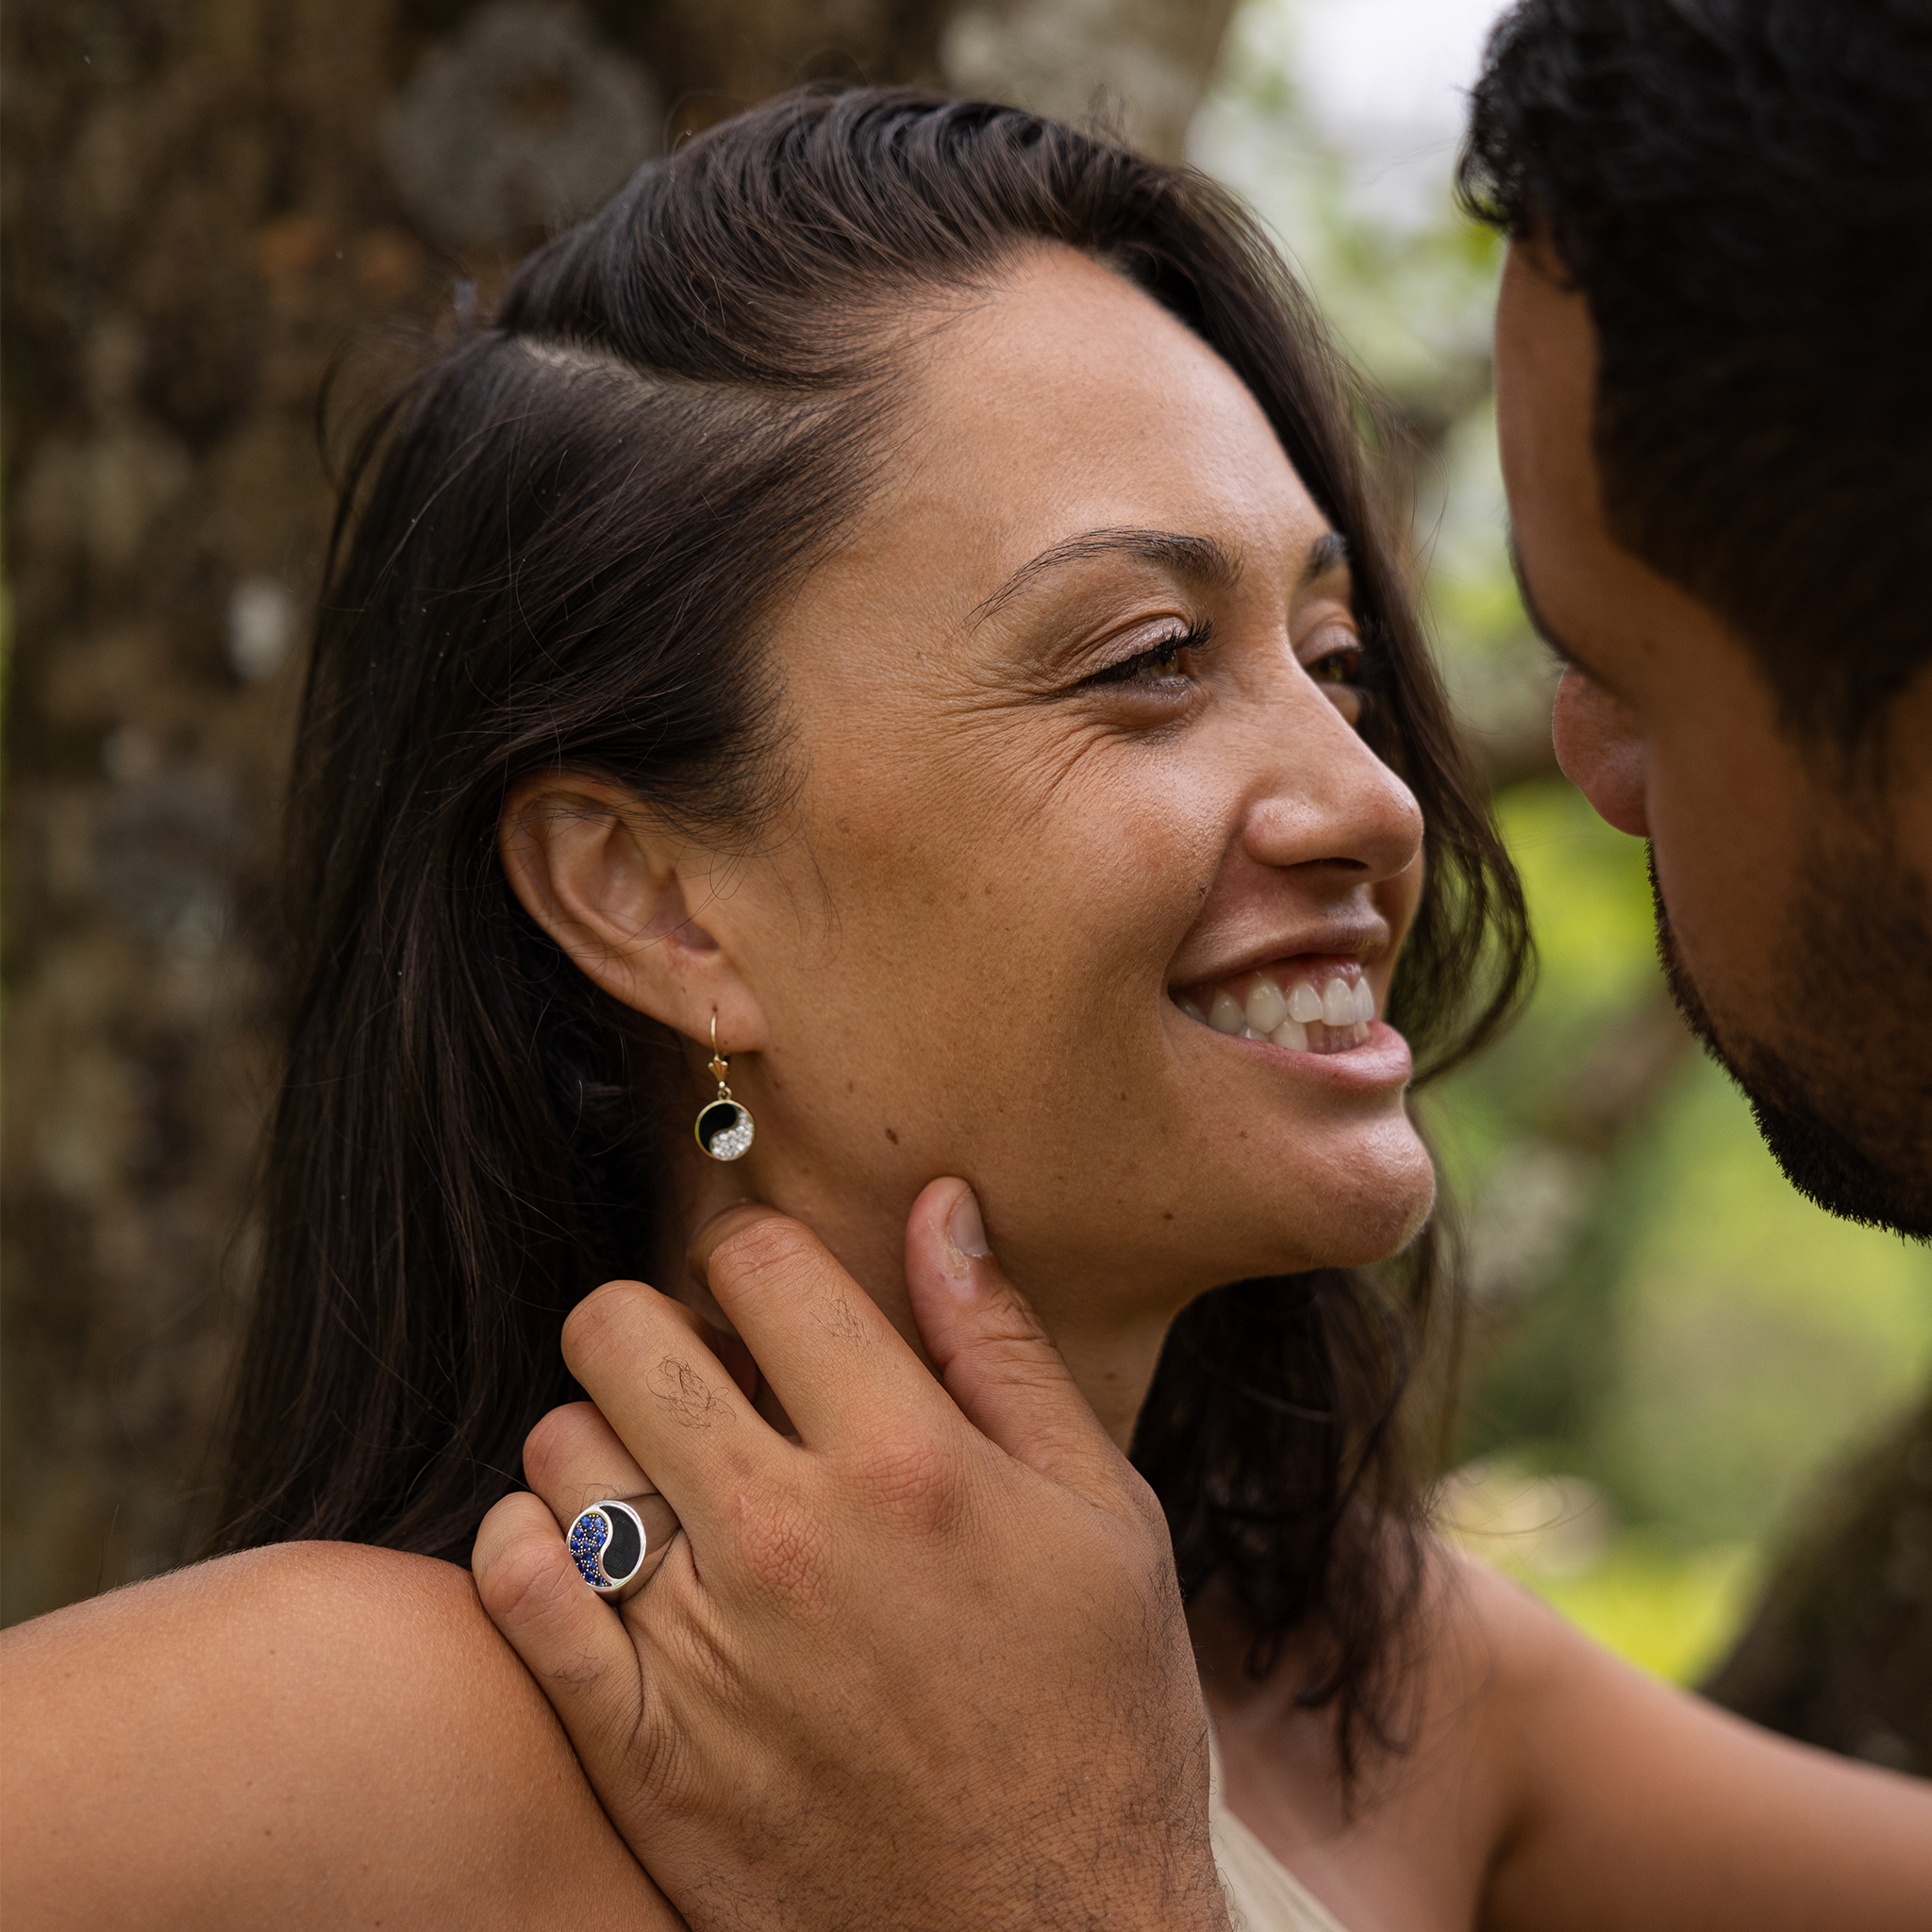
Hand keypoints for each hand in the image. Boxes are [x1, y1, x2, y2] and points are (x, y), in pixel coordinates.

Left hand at [472, 1178, 1227, 1931]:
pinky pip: (512, 1588)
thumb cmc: (1097, 1720)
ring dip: (599, 1436)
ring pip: (559, 1448)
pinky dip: (529, 1544)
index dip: (754, 1248)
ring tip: (661, 1472)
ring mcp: (699, 1645)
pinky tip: (592, 1554)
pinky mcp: (638, 1748)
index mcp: (907, 1462)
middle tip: (700, 1369)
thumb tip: (940, 1207)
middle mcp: (787, 1536)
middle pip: (620, 1329)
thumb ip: (1003, 1351)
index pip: (759, 1262)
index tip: (769, 1286)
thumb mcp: (1103, 1515)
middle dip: (653, 1322)